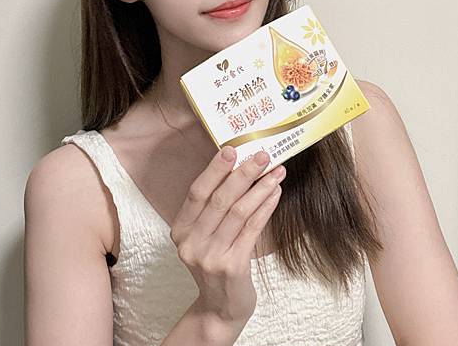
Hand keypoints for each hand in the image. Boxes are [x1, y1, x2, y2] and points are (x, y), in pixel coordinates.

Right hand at [170, 147, 285, 324]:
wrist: (220, 307)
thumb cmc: (216, 262)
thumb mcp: (205, 235)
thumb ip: (214, 207)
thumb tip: (239, 166)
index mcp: (180, 229)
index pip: (197, 192)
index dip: (214, 169)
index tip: (232, 150)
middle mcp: (190, 242)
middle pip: (219, 199)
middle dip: (244, 173)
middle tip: (263, 155)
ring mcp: (210, 256)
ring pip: (238, 212)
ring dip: (260, 188)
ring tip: (277, 172)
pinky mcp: (231, 267)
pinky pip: (252, 229)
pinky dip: (265, 208)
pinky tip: (275, 193)